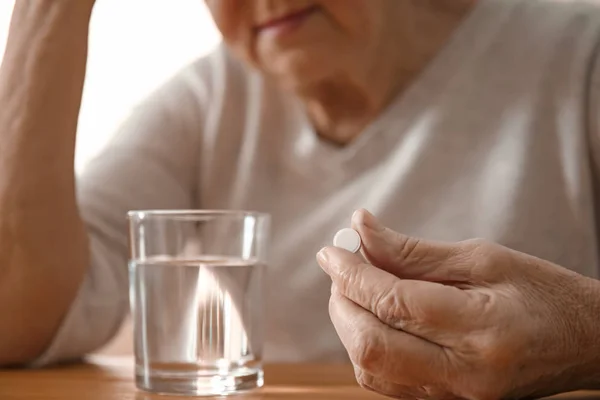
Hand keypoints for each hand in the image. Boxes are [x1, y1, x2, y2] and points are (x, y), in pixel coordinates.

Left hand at [317, 209, 599, 399]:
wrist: (584, 342)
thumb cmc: (541, 293)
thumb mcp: (483, 258)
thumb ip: (414, 251)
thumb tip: (362, 230)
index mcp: (481, 329)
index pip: (394, 302)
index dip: (352, 272)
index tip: (332, 249)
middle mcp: (464, 374)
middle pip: (372, 343)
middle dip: (342, 299)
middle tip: (343, 265)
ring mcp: (455, 397)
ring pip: (370, 367)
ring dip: (349, 323)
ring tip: (358, 286)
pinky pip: (386, 380)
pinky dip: (368, 344)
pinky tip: (375, 316)